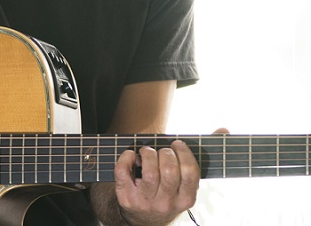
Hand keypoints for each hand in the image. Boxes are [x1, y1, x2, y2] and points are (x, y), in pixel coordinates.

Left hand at [114, 129, 228, 225]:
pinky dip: (126, 157)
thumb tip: (224, 130)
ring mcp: (146, 202)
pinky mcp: (126, 198)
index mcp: (186, 198)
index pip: (190, 172)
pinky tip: (131, 155)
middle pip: (169, 171)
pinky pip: (123, 172)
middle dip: (165, 152)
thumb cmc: (167, 191)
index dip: (183, 153)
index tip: (177, 144)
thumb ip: (201, 156)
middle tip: (162, 150)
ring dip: (147, 153)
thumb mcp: (184, 183)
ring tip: (147, 151)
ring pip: (149, 172)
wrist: (142, 220)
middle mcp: (167, 203)